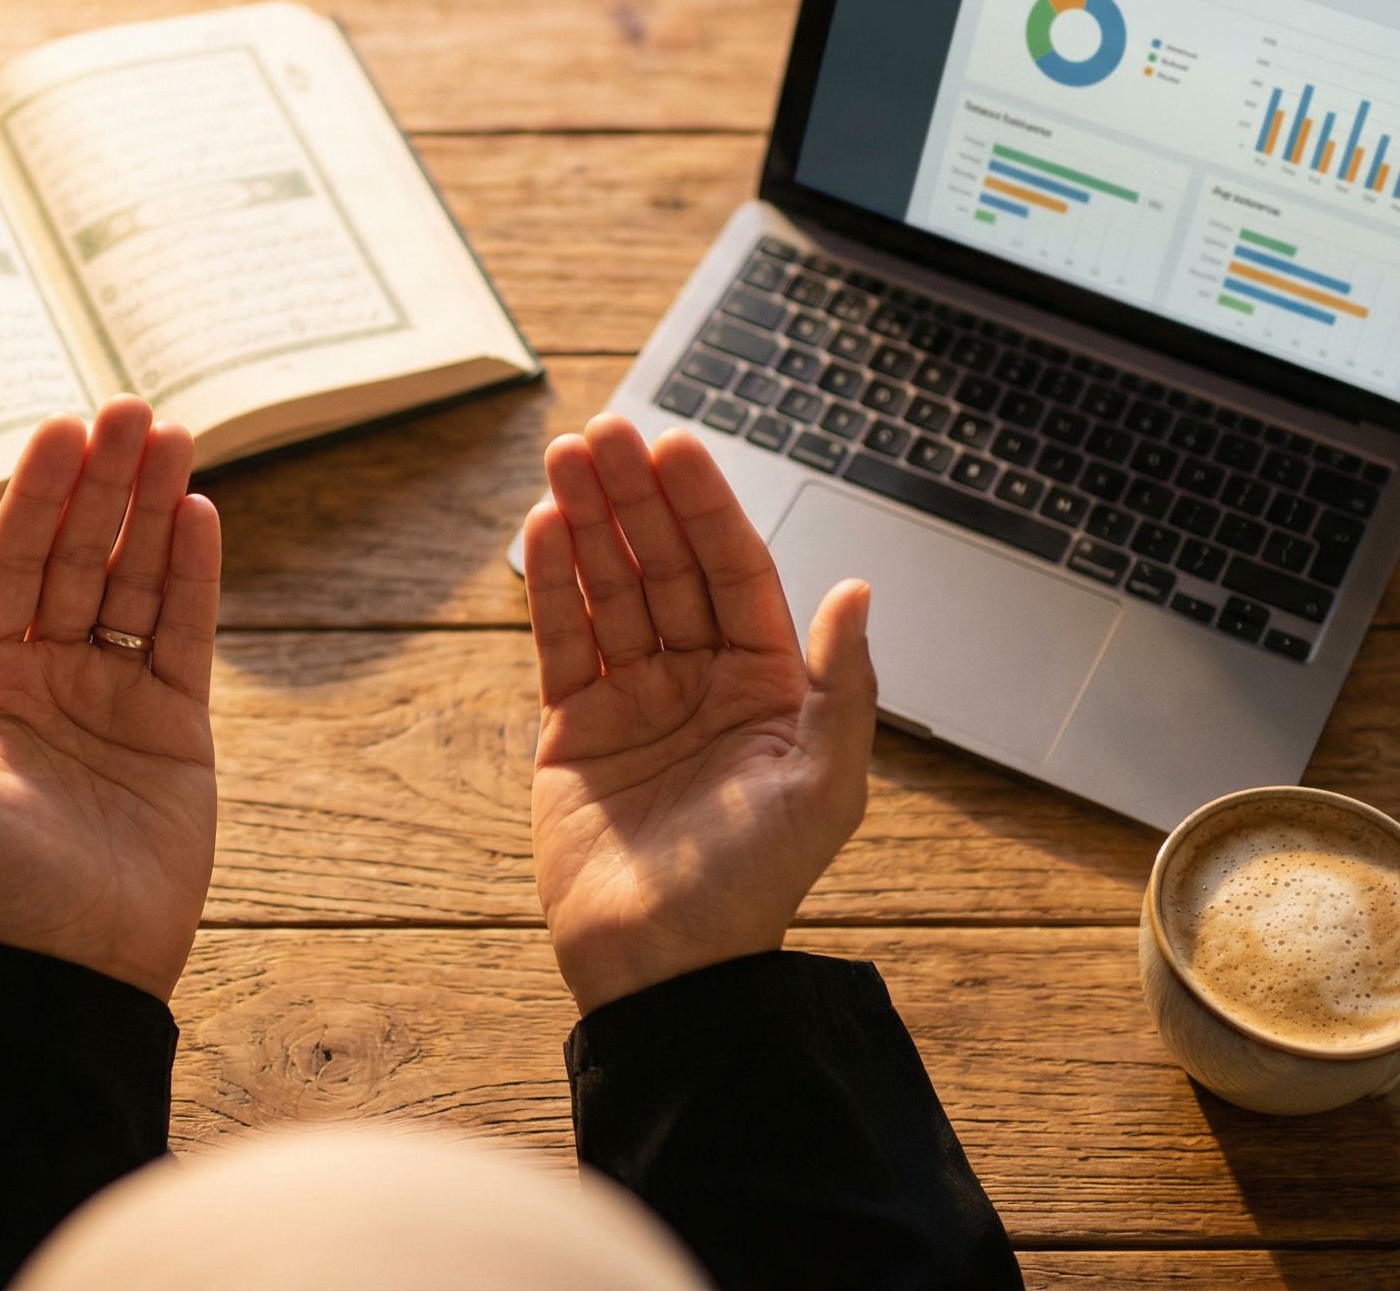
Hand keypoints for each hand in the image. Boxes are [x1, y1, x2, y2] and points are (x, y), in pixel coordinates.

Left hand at [0, 396, 221, 998]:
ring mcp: (113, 691)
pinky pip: (184, 630)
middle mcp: (46, 670)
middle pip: (78, 553)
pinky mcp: (175, 721)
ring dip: (153, 508)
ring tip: (175, 437)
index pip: (11, 563)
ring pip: (135, 578)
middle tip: (131, 409)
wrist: (83, 964)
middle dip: (104, 482)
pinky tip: (200, 512)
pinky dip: (193, 572)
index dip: (38, 495)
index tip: (63, 430)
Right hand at [523, 415, 877, 1012]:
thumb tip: (857, 587)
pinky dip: (553, 585)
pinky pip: (563, 641)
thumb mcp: (825, 784)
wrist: (666, 968)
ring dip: (587, 523)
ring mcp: (636, 701)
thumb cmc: (753, 886)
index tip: (676, 448)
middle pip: (665, 566)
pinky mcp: (575, 730)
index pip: (734, 573)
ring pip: (610, 590)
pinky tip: (543, 527)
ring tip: (563, 458)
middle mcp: (702, 681)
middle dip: (636, 497)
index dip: (705, 508)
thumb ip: (843, 683)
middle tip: (606, 431)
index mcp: (769, 686)